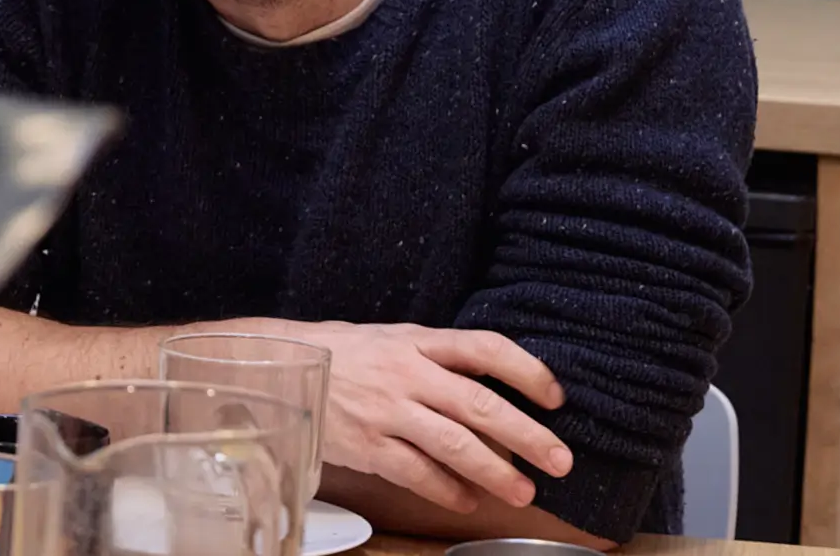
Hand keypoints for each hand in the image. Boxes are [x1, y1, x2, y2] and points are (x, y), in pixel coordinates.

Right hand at [278, 321, 569, 512]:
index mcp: (417, 342)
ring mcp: (387, 412)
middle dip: (527, 434)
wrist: (279, 369)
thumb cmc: (344, 354)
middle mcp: (407, 374)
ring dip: (494, 472)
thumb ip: (436, 358)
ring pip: (453, 444)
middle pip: (479, 404)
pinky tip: (467, 500)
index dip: (526, 370)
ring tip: (523, 493)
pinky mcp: (366, 446)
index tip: (555, 396)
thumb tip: (491, 381)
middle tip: (560, 459)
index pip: (485, 348)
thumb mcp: (392, 340)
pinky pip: (416, 473)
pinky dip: (446, 489)